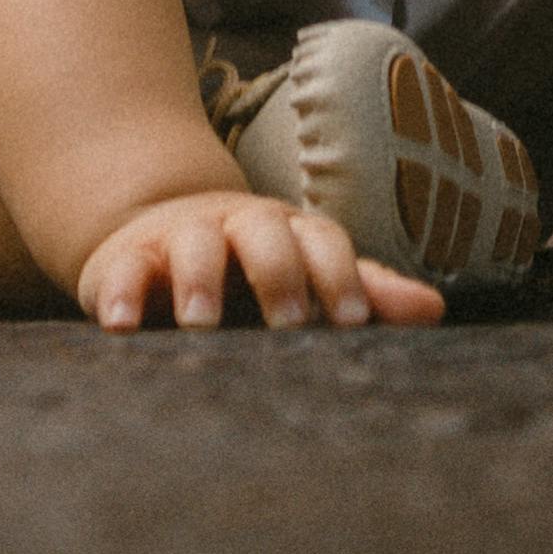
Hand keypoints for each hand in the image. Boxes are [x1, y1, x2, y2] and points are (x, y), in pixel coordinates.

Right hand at [74, 185, 446, 332]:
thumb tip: (433, 307)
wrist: (158, 229)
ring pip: (193, 244)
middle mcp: (236, 227)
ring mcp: (179, 239)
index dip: (339, 275)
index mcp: (288, 232)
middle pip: (262, 232)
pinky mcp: (125, 261)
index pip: (321, 239)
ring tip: (201, 322)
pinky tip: (121, 325)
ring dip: (199, 279)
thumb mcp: (307, 276)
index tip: (351, 320)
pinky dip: (119, 295)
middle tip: (290, 322)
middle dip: (277, 273)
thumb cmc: (252, 269)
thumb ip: (365, 293)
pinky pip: (121, 273)